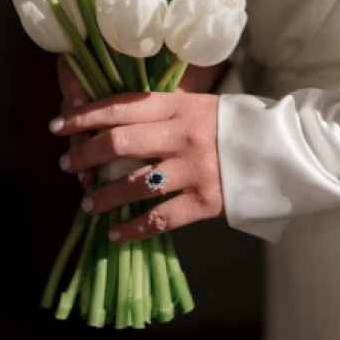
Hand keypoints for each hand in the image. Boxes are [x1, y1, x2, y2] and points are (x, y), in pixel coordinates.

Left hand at [52, 68, 223, 243]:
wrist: (282, 149)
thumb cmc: (234, 124)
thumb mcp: (200, 104)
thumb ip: (163, 109)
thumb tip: (118, 114)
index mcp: (179, 106)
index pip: (121, 106)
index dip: (84, 115)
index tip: (58, 125)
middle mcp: (182, 135)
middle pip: (119, 142)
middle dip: (84, 154)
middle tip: (66, 164)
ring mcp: (194, 169)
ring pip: (134, 184)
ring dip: (104, 195)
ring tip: (88, 202)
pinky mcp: (206, 201)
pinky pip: (160, 218)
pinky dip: (133, 229)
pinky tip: (115, 234)